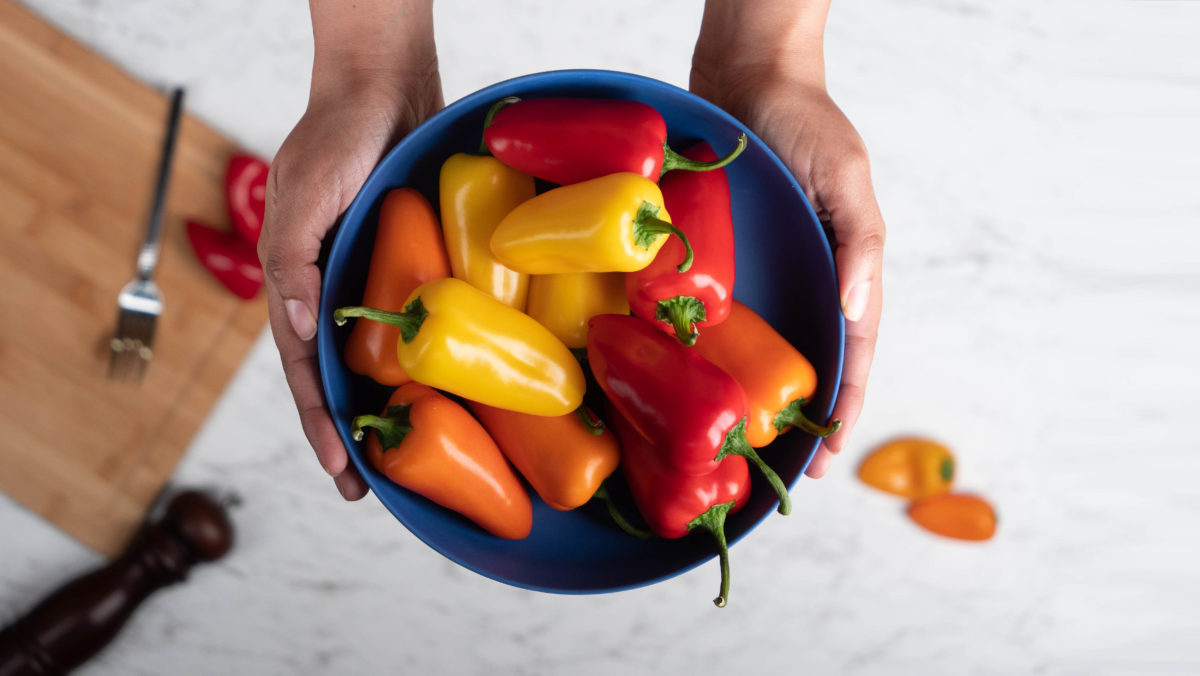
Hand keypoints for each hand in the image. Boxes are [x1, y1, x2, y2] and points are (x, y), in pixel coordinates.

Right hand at [259, 42, 441, 499]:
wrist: (383, 88)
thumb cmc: (337, 139)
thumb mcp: (303, 198)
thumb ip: (293, 262)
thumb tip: (301, 331)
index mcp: (296, 282)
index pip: (304, 368)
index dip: (320, 421)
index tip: (342, 470)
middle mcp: (329, 287)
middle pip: (334, 375)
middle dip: (346, 433)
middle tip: (366, 489)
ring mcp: (366, 277)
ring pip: (370, 356)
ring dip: (379, 406)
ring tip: (399, 459)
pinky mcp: (403, 262)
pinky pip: (406, 319)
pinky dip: (412, 359)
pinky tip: (434, 387)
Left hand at [692, 5, 884, 478]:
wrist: (745, 73)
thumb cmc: (805, 120)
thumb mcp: (845, 176)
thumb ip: (859, 243)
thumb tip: (856, 312)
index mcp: (845, 268)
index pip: (851, 351)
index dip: (842, 406)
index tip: (824, 457)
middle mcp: (803, 277)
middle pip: (806, 358)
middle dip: (798, 416)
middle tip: (780, 468)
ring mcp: (761, 268)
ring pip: (760, 342)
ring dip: (751, 391)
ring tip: (733, 439)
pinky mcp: (719, 253)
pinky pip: (714, 307)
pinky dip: (708, 344)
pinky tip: (688, 374)